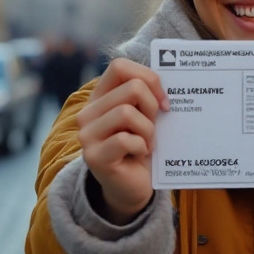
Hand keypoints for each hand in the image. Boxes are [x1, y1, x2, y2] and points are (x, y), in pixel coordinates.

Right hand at [75, 58, 169, 225]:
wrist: (132, 187)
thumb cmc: (141, 147)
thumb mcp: (144, 116)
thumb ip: (146, 96)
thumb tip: (166, 82)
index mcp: (100, 97)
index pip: (119, 66)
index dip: (148, 77)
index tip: (163, 99)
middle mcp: (88, 113)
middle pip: (132, 88)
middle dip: (153, 107)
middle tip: (153, 126)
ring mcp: (87, 135)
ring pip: (127, 113)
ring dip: (148, 130)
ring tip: (147, 143)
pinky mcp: (94, 157)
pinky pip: (125, 139)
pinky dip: (141, 146)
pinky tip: (140, 155)